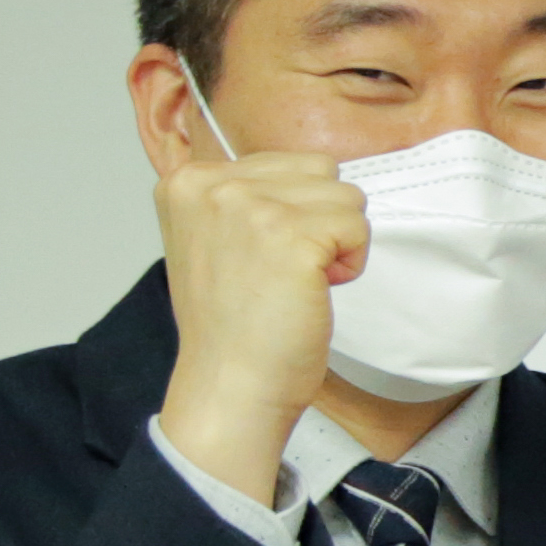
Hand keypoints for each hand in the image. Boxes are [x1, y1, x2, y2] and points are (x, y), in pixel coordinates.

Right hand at [152, 124, 367, 499]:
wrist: (230, 384)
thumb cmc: (234, 323)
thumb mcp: (214, 238)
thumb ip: (245, 197)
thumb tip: (308, 174)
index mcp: (187, 179)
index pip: (286, 162)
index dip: (294, 213)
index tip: (261, 259)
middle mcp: (212, 184)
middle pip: (321, 170)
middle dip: (321, 221)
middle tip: (286, 272)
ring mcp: (250, 207)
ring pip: (346, 195)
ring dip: (339, 242)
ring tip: (298, 281)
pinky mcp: (290, 236)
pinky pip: (358, 227)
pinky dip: (351, 263)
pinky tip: (315, 290)